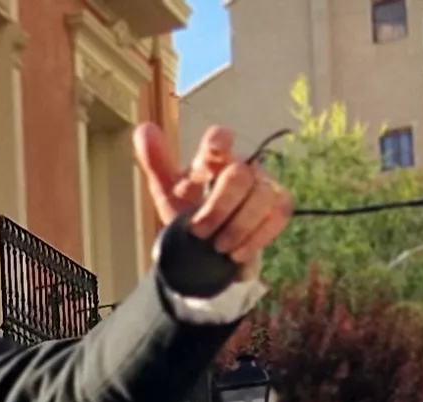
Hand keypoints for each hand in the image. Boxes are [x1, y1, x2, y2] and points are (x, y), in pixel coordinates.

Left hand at [131, 122, 292, 271]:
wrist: (206, 250)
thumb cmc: (189, 214)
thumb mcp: (167, 192)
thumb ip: (155, 162)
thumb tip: (144, 128)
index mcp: (213, 159)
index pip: (219, 139)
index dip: (218, 142)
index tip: (209, 156)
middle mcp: (242, 167)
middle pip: (239, 176)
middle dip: (218, 207)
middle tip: (199, 231)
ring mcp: (263, 186)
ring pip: (262, 196)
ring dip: (238, 226)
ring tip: (218, 246)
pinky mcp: (278, 207)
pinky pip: (277, 216)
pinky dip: (255, 237)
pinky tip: (236, 252)